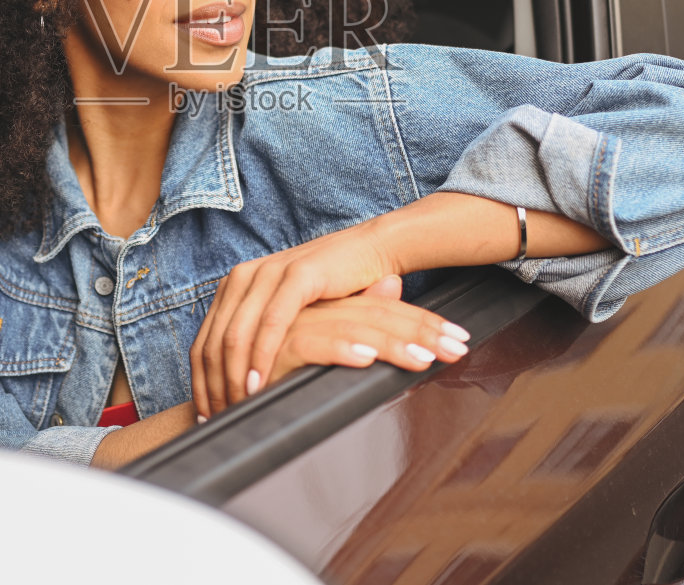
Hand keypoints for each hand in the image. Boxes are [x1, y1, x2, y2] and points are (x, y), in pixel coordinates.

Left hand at [191, 222, 395, 417]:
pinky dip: (262, 356)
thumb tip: (238, 386)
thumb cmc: (329, 292)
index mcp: (233, 286)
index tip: (207, 418)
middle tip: (222, 421)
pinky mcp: (297, 276)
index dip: (202, 385)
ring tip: (239, 409)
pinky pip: (271, 323)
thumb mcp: (283, 313)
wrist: (369, 251)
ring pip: (236, 335)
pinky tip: (261, 383)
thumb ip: (258, 337)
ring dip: (235, 378)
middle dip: (215, 389)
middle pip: (213, 344)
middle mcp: (243, 277)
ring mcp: (268, 273)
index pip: (203, 344)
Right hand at [263, 275, 471, 390]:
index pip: (382, 308)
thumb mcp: (325, 346)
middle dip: (421, 331)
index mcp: (323, 304)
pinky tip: (367, 359)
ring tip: (428, 357)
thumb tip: (392, 286)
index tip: (457, 340)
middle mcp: (308, 304)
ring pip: (352, 326)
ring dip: (393, 343)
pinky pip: (312, 343)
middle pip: (375, 313)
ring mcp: (290, 319)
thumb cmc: (276, 375)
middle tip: (458, 348)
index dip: (422, 322)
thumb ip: (356, 319)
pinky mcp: (274, 343)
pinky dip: (341, 350)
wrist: (226, 397)